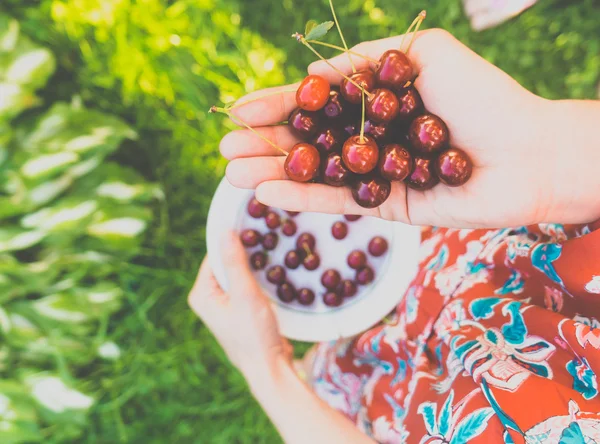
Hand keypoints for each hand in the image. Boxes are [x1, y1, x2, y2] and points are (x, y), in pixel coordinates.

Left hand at [188, 232, 291, 384]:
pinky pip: (247, 285)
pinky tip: (273, 269)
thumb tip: (225, 232)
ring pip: (238, 274)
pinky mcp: (240, 311)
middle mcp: (209, 299)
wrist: (269, 368)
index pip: (213, 256)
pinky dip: (258, 277)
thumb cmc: (253, 334)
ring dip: (254, 264)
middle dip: (244, 251)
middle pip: (226, 264)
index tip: (249, 223)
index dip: (231, 240)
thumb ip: (234, 263)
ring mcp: (225, 306)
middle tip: (264, 234)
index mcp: (201, 295)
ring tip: (271, 248)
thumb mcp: (245, 294)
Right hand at [220, 29, 569, 227]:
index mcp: (376, 101)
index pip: (316, 103)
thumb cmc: (482, 97)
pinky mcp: (385, 208)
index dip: (277, 106)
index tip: (238, 110)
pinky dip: (303, 198)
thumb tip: (313, 76)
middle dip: (264, 145)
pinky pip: (339, 202)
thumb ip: (364, 61)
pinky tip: (267, 193)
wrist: (528, 153)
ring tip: (231, 173)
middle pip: (308, 142)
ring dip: (272, 173)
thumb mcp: (422, 54)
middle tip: (224, 149)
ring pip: (315, 174)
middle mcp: (370, 138)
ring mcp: (375, 175)